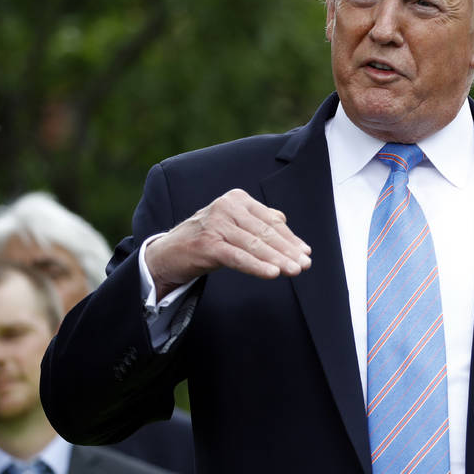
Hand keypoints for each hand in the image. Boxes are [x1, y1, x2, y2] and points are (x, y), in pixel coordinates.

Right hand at [145, 189, 311, 297]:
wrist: (167, 253)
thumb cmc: (206, 239)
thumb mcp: (233, 226)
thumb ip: (257, 221)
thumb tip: (283, 222)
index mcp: (237, 199)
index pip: (270, 220)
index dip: (290, 238)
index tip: (305, 253)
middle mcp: (226, 206)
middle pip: (265, 232)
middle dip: (288, 250)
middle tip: (305, 264)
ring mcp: (215, 224)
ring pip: (254, 245)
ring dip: (277, 260)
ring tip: (294, 271)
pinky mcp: (207, 244)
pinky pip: (238, 257)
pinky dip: (257, 266)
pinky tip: (273, 273)